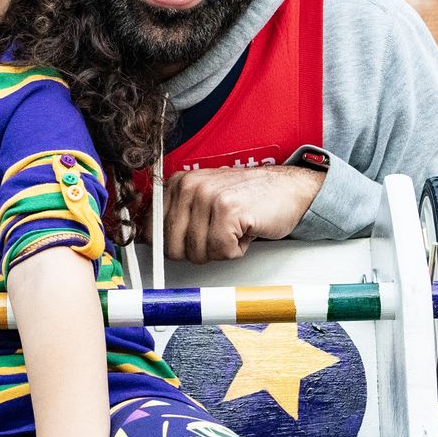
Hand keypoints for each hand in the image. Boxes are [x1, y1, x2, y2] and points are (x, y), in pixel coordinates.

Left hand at [156, 164, 324, 262]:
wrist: (289, 188)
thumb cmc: (248, 200)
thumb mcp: (205, 203)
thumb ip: (177, 219)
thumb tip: (148, 244)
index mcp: (177, 184)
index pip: (150, 232)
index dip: (167, 248)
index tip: (181, 249)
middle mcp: (188, 186)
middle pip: (172, 248)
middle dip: (197, 252)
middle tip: (218, 237)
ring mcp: (207, 196)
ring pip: (197, 252)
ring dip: (220, 251)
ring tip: (234, 230)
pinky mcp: (228, 210)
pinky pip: (221, 251)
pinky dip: (237, 250)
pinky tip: (245, 230)